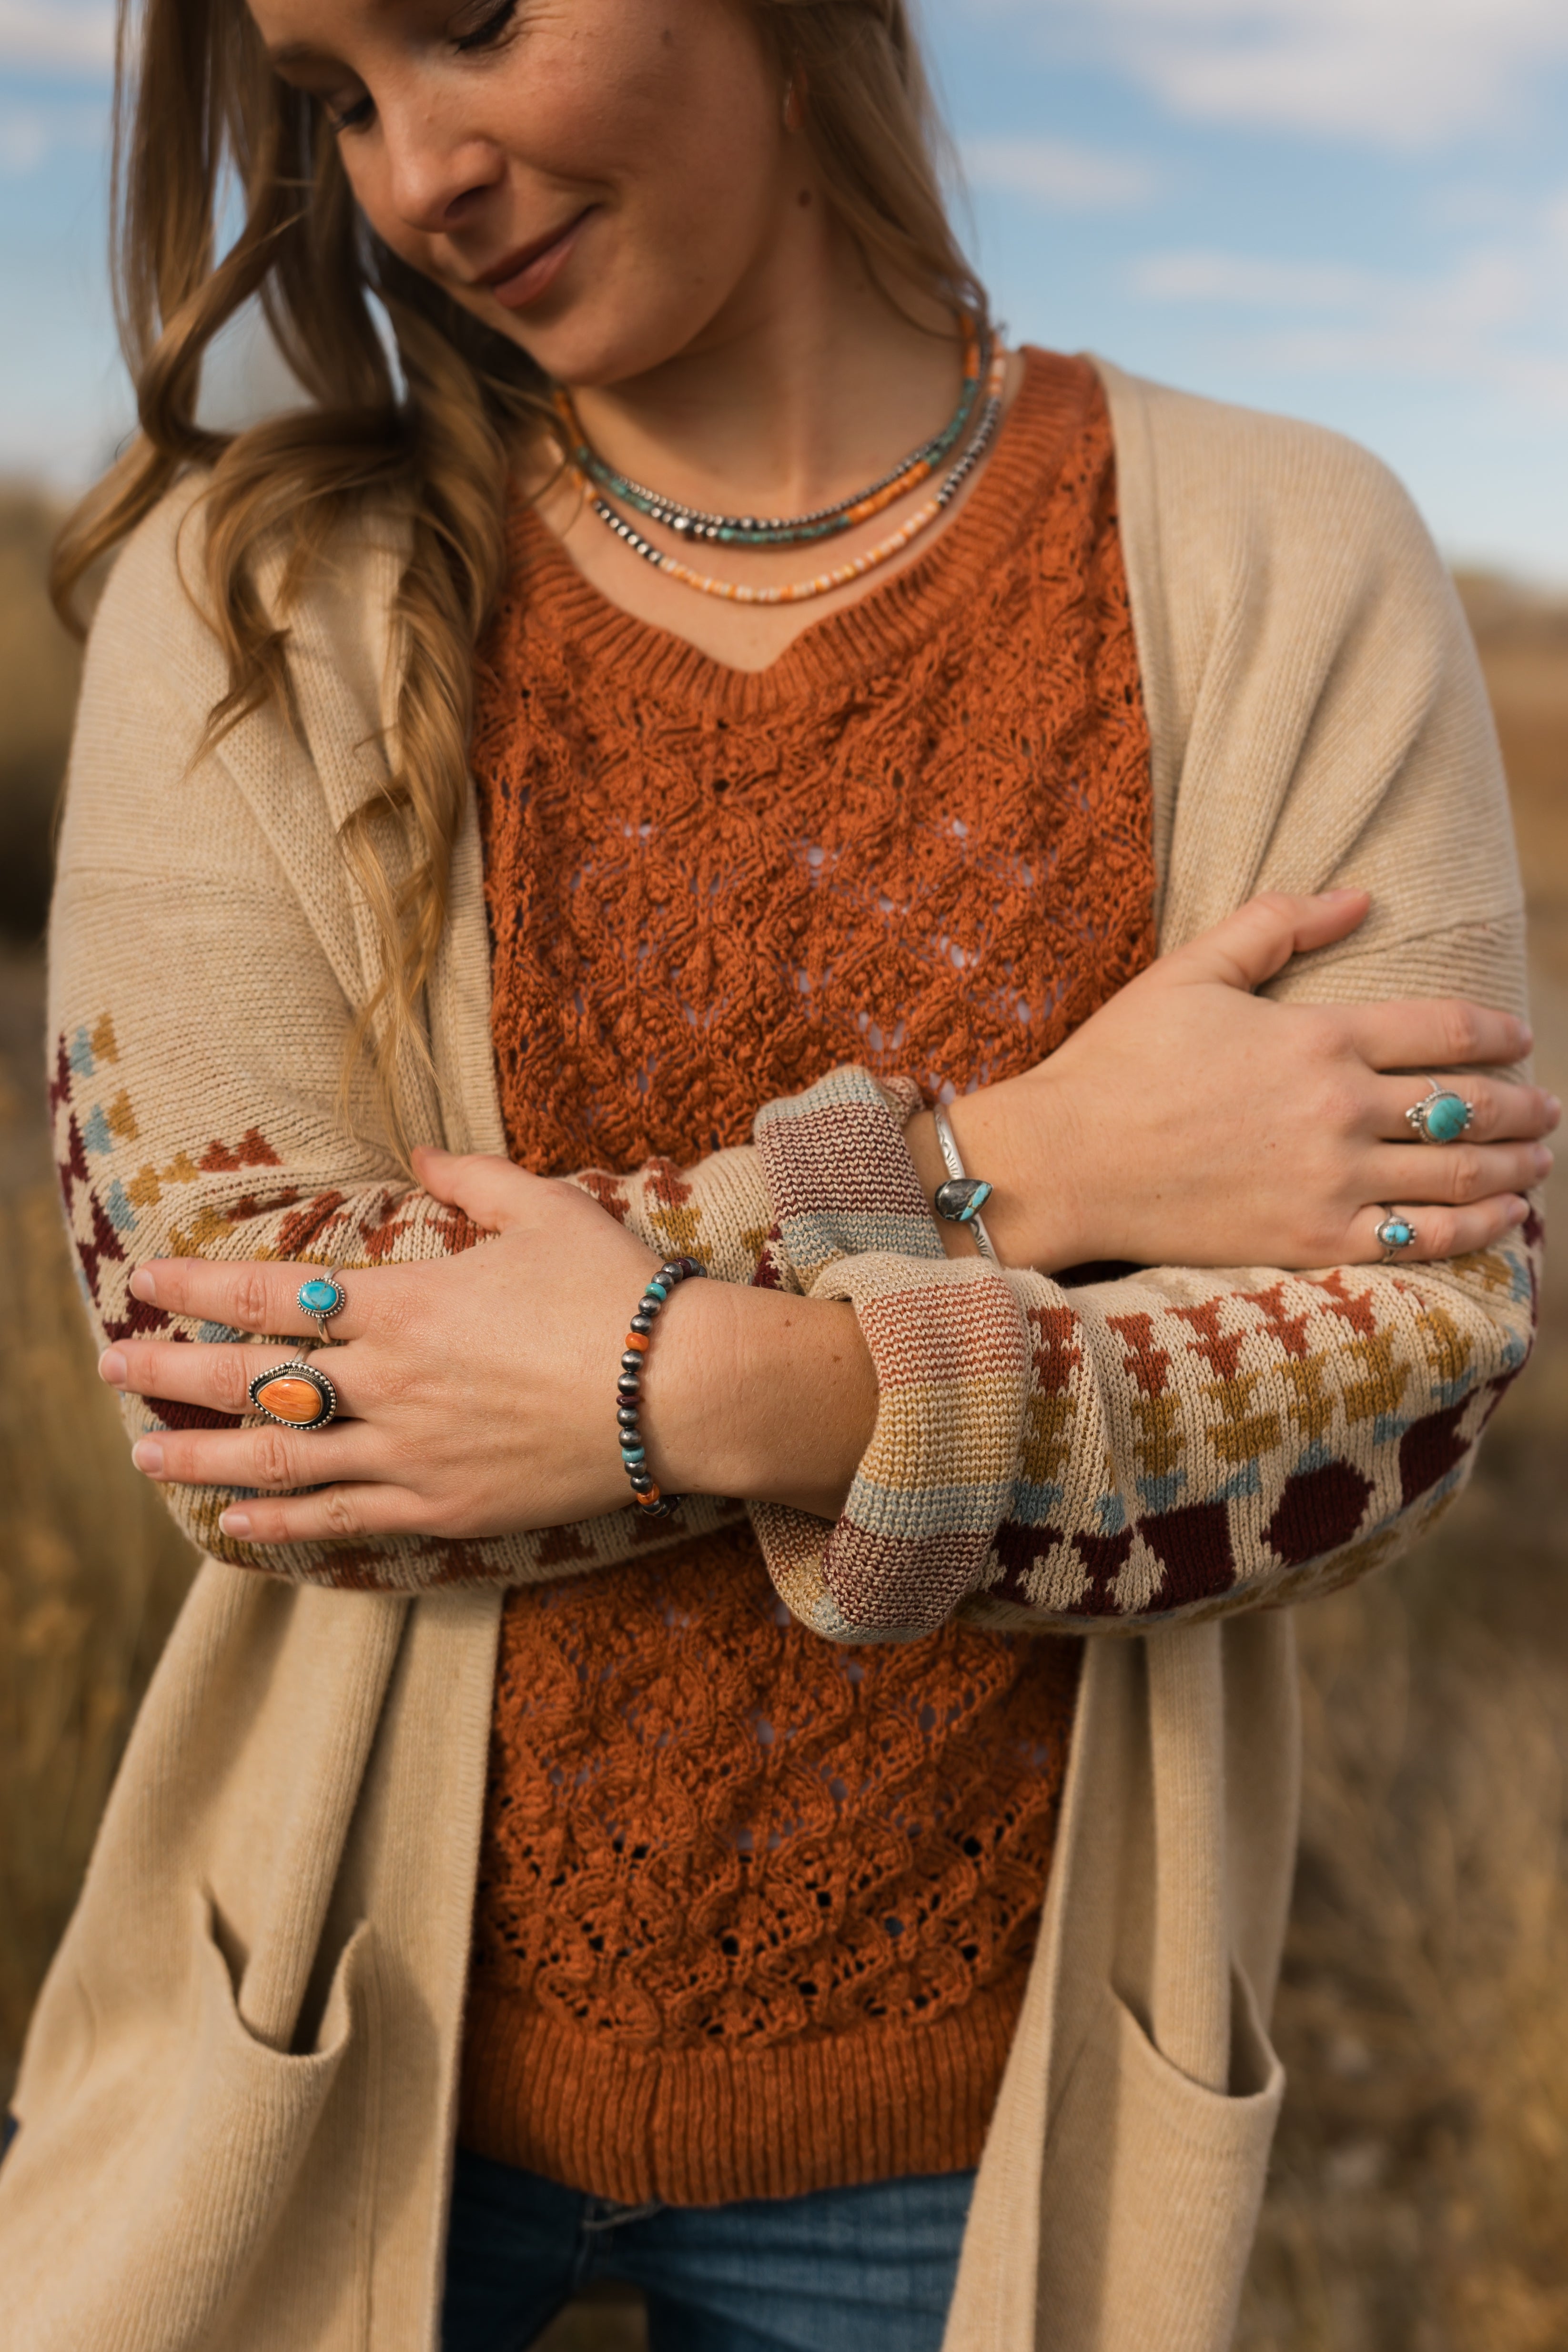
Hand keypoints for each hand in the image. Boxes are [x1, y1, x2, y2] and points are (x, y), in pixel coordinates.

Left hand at [97, 1148, 875, 1543]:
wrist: (681, 1390)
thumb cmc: (618, 1292)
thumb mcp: (548, 1208)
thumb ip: (473, 1177)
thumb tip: (420, 1156)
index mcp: (407, 1301)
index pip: (272, 1292)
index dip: (198, 1287)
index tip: (142, 1282)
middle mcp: (391, 1378)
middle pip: (253, 1378)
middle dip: (172, 1372)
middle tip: (114, 1366)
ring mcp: (412, 1450)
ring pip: (280, 1458)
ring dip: (203, 1456)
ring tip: (148, 1455)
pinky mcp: (443, 1505)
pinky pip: (340, 1519)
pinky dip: (279, 1525)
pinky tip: (234, 1526)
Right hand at [924, 890, 1553, 1272]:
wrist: (1065, 1159)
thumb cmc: (1119, 1061)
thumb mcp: (1191, 971)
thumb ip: (1277, 926)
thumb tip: (1357, 896)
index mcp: (1318, 1035)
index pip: (1445, 1030)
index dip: (1498, 1034)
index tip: (1520, 1038)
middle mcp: (1340, 1107)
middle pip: (1468, 1105)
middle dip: (1522, 1105)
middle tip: (1547, 1107)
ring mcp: (1332, 1180)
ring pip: (1459, 1173)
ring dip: (1515, 1166)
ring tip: (1537, 1160)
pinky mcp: (1312, 1239)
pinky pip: (1421, 1238)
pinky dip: (1478, 1228)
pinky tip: (1505, 1219)